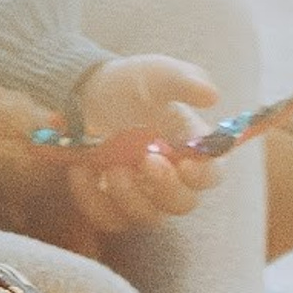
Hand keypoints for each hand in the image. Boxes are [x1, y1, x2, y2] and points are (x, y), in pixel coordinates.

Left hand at [60, 52, 220, 235]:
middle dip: (166, 188)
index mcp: (192, 153)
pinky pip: (108, 217)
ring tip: (110, 165)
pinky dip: (92, 198)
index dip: (203, 175)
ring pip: (148, 216)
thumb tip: (211, 94)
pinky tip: (81, 170)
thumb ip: (184, 81)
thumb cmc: (130, 85)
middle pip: (183, 204)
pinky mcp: (111, 205)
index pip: (211, 176)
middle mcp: (172, 181)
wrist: (83, 93)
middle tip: (148, 161)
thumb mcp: (156, 74)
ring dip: (130, 195)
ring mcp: (142, 196)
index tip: (186, 164)